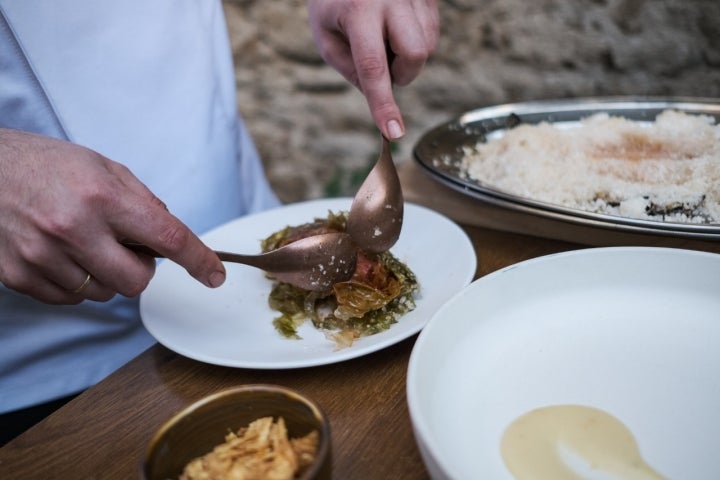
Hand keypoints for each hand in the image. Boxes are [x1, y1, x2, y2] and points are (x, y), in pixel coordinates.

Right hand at [0, 129, 225, 304]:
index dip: (199, 260)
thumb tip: (170, 236)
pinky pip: (70, 299)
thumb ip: (142, 201)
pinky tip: (63, 254)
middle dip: (140, 268)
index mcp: (102, 197)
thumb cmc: (46, 164)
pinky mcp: (18, 275)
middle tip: (124, 245)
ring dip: (107, 275)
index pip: (168, 238)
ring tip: (86, 243)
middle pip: (136, 281)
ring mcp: (42, 255)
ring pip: (103, 294)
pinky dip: (77, 283)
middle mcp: (73, 229)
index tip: (214, 275)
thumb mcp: (103, 167)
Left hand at [308, 0, 438, 139]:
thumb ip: (349, 68)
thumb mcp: (325, 34)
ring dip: (407, 55)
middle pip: (416, 55)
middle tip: (383, 62)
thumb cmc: (332, 0)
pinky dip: (415, 40)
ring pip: (428, 46)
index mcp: (359, 10)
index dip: (383, 104)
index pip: (374, 67)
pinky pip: (433, 32)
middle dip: (402, 72)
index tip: (394, 131)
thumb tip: (378, 93)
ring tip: (384, 34)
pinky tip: (397, 26)